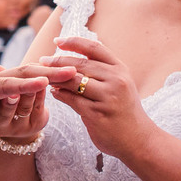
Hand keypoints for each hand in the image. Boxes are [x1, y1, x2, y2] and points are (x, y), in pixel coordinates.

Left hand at [0, 61, 71, 125]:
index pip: (2, 86)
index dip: (24, 83)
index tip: (46, 80)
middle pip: (20, 74)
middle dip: (46, 72)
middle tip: (74, 70)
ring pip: (23, 73)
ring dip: (48, 72)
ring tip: (74, 71)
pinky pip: (20, 78)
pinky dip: (39, 76)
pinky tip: (56, 77)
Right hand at [0, 62, 48, 141]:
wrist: (20, 118)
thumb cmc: (2, 98)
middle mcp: (1, 126)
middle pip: (4, 114)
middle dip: (9, 103)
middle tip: (14, 94)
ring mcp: (20, 127)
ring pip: (24, 109)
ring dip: (29, 94)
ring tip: (34, 83)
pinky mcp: (37, 124)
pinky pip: (39, 106)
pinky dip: (41, 92)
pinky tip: (44, 81)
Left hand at [42, 36, 155, 160]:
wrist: (138, 140)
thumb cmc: (124, 110)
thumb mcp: (120, 84)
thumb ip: (102, 70)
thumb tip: (73, 57)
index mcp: (120, 70)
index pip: (94, 48)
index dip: (74, 42)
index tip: (57, 41)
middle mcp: (116, 81)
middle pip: (80, 64)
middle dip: (58, 61)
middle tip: (42, 61)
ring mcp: (107, 98)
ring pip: (73, 81)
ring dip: (56, 78)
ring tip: (45, 76)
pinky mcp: (97, 114)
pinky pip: (72, 100)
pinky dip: (60, 94)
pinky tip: (54, 92)